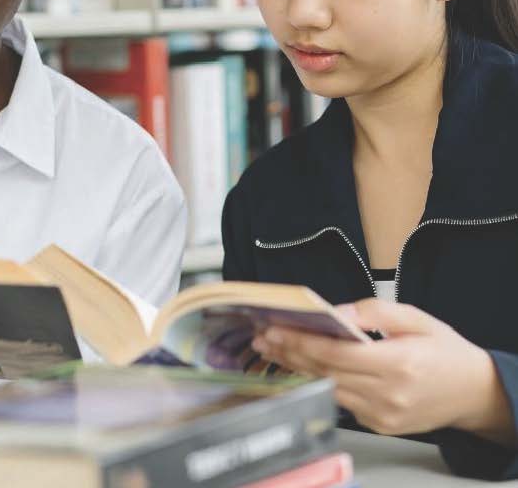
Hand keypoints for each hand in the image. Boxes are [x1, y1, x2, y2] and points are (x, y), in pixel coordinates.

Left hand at [252, 299, 514, 443]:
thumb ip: (374, 311)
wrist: (473, 392)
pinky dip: (322, 382)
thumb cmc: (445, 350)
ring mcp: (384, 415)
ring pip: (330, 389)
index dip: (301, 342)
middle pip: (326, 373)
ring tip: (274, 349)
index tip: (275, 329)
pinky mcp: (381, 426)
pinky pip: (344, 401)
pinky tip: (303, 366)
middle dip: (290, 353)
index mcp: (398, 364)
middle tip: (263, 337)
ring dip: (299, 368)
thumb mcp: (416, 317)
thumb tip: (338, 312)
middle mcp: (389, 395)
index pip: (336, 354)